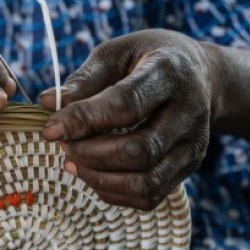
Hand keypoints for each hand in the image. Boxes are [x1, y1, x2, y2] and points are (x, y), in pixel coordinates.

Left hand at [40, 30, 221, 210]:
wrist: (201, 76)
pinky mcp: (189, 166)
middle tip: (63, 146)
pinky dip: (114, 192)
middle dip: (91, 154)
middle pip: (139, 150)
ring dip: (100, 178)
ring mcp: (193, 144)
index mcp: (169, 72)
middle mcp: (189, 111)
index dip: (83, 120)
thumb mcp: (117, 53)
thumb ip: (85, 79)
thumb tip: (47, 102)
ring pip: (146, 181)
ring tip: (73, 162)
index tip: (50, 130)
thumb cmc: (148, 59)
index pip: (126, 104)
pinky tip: (93, 174)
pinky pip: (150, 196)